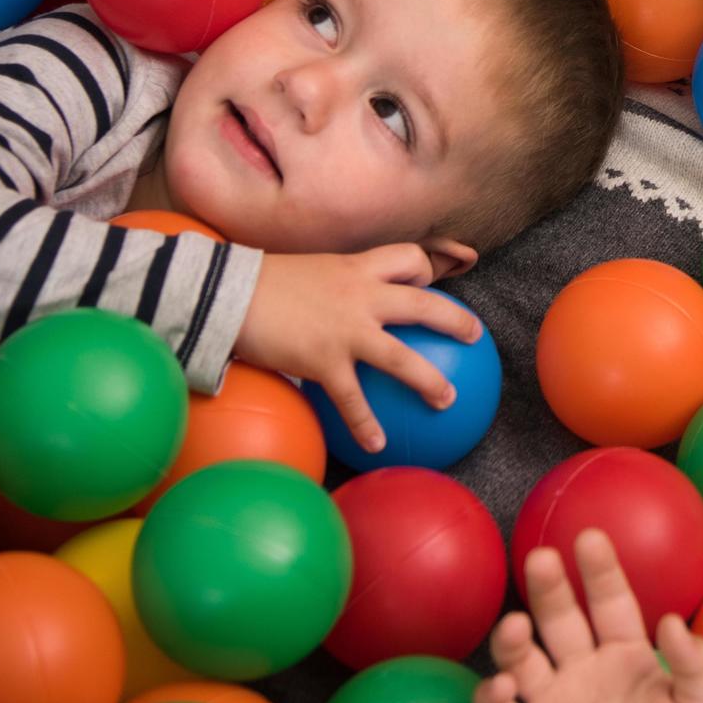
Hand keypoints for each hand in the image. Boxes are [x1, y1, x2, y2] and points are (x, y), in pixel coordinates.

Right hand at [231, 244, 472, 451]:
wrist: (227, 294)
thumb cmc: (260, 283)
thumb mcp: (307, 271)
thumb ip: (329, 287)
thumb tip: (332, 303)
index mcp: (356, 267)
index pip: (407, 257)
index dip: (426, 269)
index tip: (436, 279)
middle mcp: (361, 295)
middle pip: (424, 303)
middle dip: (456, 320)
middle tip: (475, 334)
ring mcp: (347, 329)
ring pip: (404, 358)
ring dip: (430, 382)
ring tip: (447, 400)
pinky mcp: (326, 361)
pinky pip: (354, 400)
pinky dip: (368, 425)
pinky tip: (378, 445)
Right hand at [474, 532, 702, 702]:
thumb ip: (696, 667)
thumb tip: (673, 622)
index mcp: (627, 655)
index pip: (610, 603)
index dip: (601, 571)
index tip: (590, 537)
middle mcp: (584, 670)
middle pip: (559, 619)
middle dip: (549, 589)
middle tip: (540, 558)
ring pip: (523, 660)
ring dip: (512, 641)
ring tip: (515, 626)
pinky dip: (492, 699)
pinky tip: (502, 688)